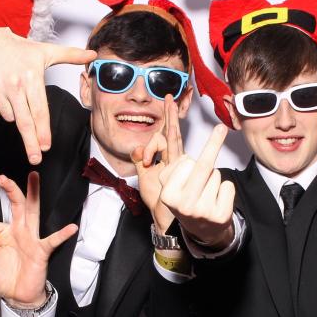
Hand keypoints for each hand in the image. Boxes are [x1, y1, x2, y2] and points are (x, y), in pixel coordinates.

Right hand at [0, 28, 95, 164]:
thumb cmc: (19, 50)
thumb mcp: (46, 51)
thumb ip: (70, 55)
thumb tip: (92, 54)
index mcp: (31, 77)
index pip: (40, 111)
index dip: (43, 132)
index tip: (46, 147)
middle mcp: (14, 84)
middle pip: (24, 122)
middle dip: (31, 143)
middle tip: (35, 158)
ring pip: (9, 116)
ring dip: (13, 113)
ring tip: (12, 93)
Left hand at [0, 172, 76, 307]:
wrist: (18, 297)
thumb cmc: (4, 279)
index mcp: (4, 234)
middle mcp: (18, 232)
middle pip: (16, 206)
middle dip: (10, 191)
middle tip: (2, 178)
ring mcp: (31, 239)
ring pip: (32, 213)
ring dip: (33, 195)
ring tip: (34, 178)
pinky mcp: (41, 251)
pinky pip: (52, 241)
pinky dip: (62, 235)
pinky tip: (71, 228)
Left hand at [132, 95, 184, 234]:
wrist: (167, 217)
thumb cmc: (158, 199)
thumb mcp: (144, 178)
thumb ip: (141, 162)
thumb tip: (136, 149)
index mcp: (166, 159)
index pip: (163, 138)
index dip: (153, 139)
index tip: (142, 156)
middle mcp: (174, 159)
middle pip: (172, 133)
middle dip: (171, 115)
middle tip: (169, 98)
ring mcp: (178, 164)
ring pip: (172, 139)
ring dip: (167, 126)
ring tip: (170, 107)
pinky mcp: (180, 171)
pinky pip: (175, 152)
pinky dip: (167, 143)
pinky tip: (169, 133)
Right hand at [158, 124, 234, 248]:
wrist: (202, 229)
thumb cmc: (187, 200)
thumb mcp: (171, 185)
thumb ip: (175, 165)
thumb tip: (199, 146)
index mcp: (168, 195)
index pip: (186, 163)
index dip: (189, 163)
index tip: (189, 166)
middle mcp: (184, 205)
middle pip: (203, 166)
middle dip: (213, 144)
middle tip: (221, 128)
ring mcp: (203, 212)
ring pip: (217, 175)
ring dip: (214, 178)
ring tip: (207, 193)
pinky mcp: (221, 216)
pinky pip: (228, 186)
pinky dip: (226, 189)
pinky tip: (217, 201)